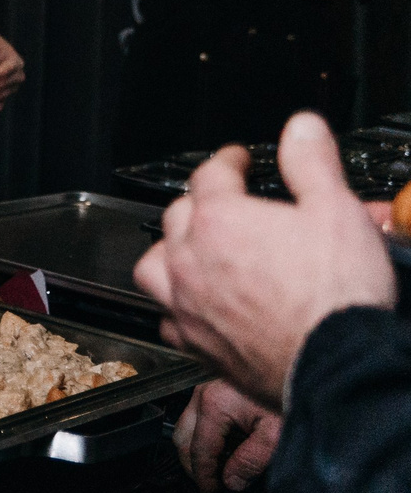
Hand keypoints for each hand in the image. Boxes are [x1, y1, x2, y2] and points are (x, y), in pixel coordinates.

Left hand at [132, 111, 394, 403]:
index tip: (236, 159)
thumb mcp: (336, 210)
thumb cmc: (336, 295)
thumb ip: (312, 163)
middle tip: (222, 202)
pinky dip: (175, 307)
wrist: (336, 364)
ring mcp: (188, 304)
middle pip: (177, 216)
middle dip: (199, 202)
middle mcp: (192, 260)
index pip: (210, 173)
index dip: (227, 160)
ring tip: (189, 249)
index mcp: (220, 220)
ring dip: (169, 252)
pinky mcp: (196, 344)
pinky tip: (193, 307)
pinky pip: (167, 318)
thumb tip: (301, 128)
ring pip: (154, 265)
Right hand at [173, 379, 281, 492]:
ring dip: (197, 452)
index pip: (199, 451)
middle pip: (182, 439)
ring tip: (218, 471)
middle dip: (193, 466)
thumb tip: (231, 481)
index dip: (205, 478)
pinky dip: (204, 437)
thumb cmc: (292, 394)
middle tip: (212, 486)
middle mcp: (203, 393)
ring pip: (186, 427)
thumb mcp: (274, 436)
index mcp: (214, 405)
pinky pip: (197, 417)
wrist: (304, 371)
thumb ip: (249, 462)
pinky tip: (225, 450)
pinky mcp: (214, 388)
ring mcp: (205, 388)